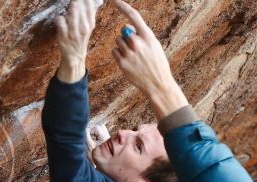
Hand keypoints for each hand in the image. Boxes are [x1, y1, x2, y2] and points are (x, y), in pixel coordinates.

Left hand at [55, 0, 101, 82]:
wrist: (75, 55)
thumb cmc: (81, 37)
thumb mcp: (89, 26)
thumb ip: (91, 12)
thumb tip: (96, 1)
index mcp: (90, 23)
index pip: (90, 7)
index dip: (86, 0)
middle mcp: (83, 28)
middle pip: (81, 10)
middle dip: (77, 2)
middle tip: (75, 0)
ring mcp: (73, 33)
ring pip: (72, 16)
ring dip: (71, 9)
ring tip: (71, 3)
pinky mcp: (63, 37)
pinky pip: (61, 23)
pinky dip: (60, 19)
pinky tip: (59, 17)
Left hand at [112, 0, 188, 117]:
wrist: (157, 83)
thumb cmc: (156, 63)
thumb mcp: (154, 45)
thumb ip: (141, 36)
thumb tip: (125, 29)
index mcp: (148, 36)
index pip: (134, 17)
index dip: (123, 7)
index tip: (114, 1)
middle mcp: (138, 43)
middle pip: (123, 31)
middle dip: (126, 36)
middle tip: (134, 47)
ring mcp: (129, 53)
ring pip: (117, 41)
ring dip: (122, 46)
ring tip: (132, 56)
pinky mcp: (122, 63)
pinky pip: (114, 51)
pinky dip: (118, 54)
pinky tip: (128, 61)